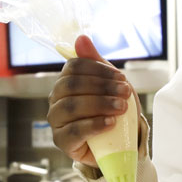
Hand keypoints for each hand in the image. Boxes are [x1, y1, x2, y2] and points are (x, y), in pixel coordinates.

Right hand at [47, 35, 134, 166]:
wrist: (119, 143)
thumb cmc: (112, 110)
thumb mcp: (110, 84)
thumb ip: (96, 62)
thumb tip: (81, 38)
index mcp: (66, 81)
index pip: (74, 67)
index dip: (99, 70)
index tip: (122, 78)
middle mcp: (56, 99)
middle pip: (71, 86)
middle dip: (102, 87)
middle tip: (125, 92)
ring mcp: (56, 121)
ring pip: (71, 107)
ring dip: (100, 104)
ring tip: (121, 108)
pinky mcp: (62, 141)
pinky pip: (74, 131)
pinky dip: (94, 124)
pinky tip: (110, 122)